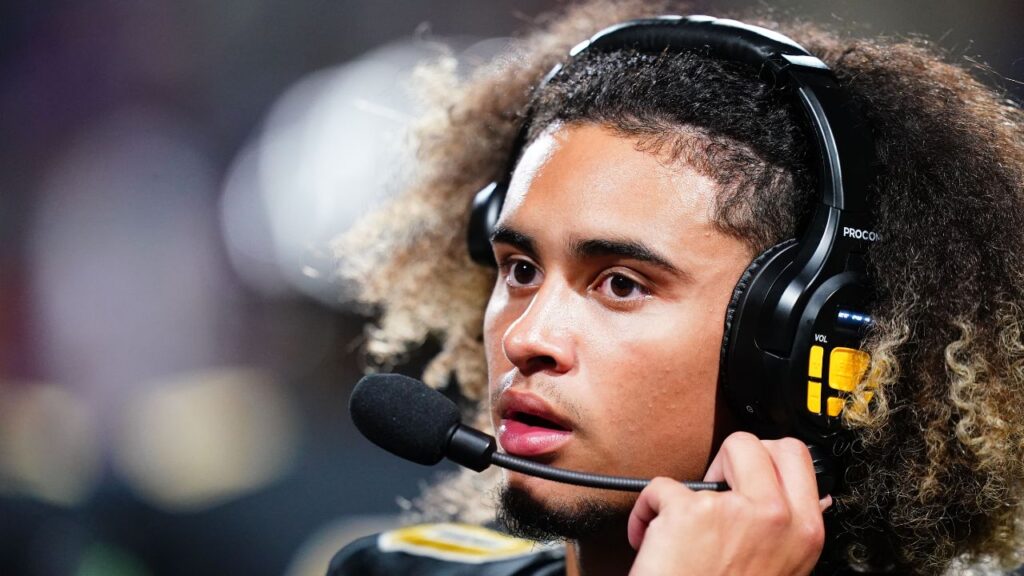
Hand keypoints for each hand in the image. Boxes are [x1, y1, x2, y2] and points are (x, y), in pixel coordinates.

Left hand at [626, 432, 830, 575]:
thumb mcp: (779, 567)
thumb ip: (785, 530)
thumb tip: (798, 497)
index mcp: (804, 531)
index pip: (796, 455)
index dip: (765, 459)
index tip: (746, 476)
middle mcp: (776, 517)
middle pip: (756, 442)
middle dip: (729, 459)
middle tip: (715, 492)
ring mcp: (734, 511)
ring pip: (709, 457)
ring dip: (688, 488)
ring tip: (681, 523)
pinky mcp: (689, 511)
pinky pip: (660, 487)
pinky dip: (647, 512)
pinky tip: (654, 541)